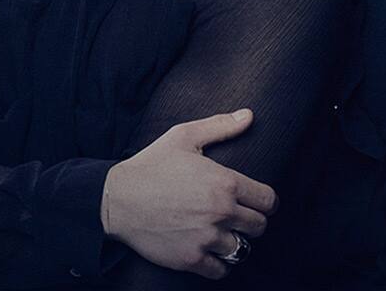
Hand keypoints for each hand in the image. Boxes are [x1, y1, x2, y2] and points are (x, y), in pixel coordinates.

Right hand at [102, 110, 275, 278]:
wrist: (117, 199)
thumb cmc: (151, 164)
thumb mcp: (185, 136)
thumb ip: (221, 126)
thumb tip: (250, 115)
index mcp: (225, 182)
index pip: (268, 200)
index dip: (267, 202)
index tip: (261, 203)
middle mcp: (221, 212)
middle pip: (259, 226)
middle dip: (254, 222)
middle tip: (242, 219)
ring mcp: (206, 237)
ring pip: (242, 249)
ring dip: (237, 243)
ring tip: (226, 235)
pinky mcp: (190, 259)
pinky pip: (220, 270)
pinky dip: (219, 264)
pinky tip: (212, 252)